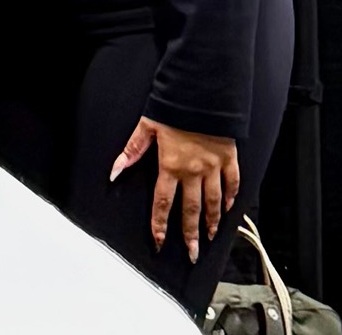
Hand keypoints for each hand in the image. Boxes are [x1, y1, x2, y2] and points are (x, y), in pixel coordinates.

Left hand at [112, 116, 240, 260]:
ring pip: (213, 201)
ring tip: (211, 237)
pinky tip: (228, 209)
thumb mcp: (146, 128)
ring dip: (212, 221)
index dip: (161, 225)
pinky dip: (230, 198)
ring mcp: (214, 167)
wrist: (204, 95)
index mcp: (171, 166)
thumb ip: (131, 152)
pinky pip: (232, 183)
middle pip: (191, 210)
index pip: (163, 203)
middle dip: (191, 234)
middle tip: (193, 253)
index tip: (160, 243)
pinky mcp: (230, 159)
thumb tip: (114, 171)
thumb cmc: (174, 109)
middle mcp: (194, 171)